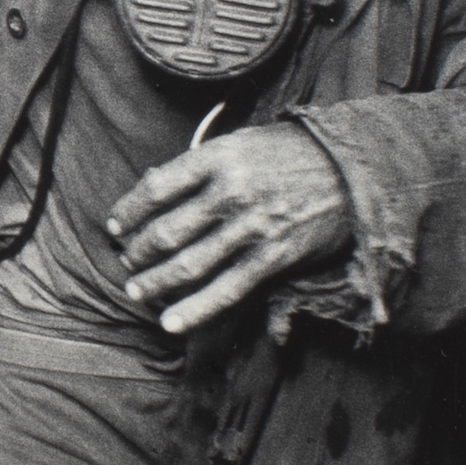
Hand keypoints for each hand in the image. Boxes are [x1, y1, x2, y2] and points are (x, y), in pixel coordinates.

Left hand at [105, 123, 352, 336]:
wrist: (351, 170)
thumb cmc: (289, 153)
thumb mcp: (241, 142)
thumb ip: (199, 164)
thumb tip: (152, 184)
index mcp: (218, 157)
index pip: (156, 188)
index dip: (128, 210)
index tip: (114, 225)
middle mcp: (232, 192)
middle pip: (166, 231)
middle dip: (138, 251)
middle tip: (126, 260)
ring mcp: (253, 227)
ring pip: (188, 264)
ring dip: (154, 282)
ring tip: (137, 290)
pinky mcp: (274, 257)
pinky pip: (226, 290)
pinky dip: (194, 310)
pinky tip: (170, 322)